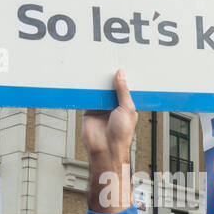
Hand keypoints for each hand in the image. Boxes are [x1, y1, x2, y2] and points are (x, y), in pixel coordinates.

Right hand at [82, 70, 137, 211]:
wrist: (105, 149)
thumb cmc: (121, 135)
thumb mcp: (127, 108)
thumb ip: (122, 91)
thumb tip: (121, 75)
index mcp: (126, 106)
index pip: (124, 88)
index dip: (122, 78)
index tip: (119, 65)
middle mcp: (113, 107)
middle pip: (109, 88)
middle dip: (108, 79)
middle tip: (105, 64)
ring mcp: (101, 109)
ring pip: (98, 91)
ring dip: (97, 83)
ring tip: (95, 70)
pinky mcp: (89, 111)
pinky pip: (87, 98)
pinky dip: (86, 91)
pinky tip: (86, 82)